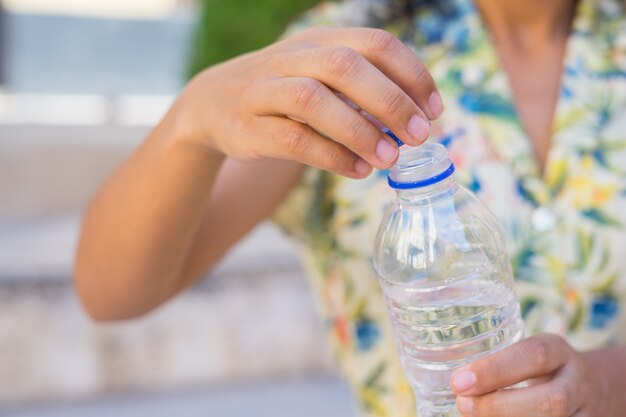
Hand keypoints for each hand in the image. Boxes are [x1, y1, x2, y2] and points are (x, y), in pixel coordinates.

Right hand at [173, 27, 442, 177]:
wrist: (212, 102)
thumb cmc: (284, 93)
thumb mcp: (321, 75)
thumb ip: (362, 89)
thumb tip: (417, 118)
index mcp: (319, 40)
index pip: (375, 43)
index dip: (411, 74)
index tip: (435, 110)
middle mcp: (292, 57)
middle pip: (345, 66)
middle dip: (390, 101)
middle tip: (420, 136)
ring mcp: (265, 90)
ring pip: (313, 100)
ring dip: (359, 131)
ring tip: (390, 159)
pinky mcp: (249, 126)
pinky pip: (293, 140)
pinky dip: (331, 156)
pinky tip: (358, 170)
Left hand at [450, 333, 613, 416]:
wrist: (598, 386)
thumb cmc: (545, 369)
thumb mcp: (528, 355)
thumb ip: (501, 364)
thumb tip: (454, 383)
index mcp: (558, 351)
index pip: (532, 355)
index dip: (495, 370)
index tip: (459, 382)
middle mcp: (576, 381)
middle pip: (550, 400)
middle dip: (501, 407)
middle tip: (463, 405)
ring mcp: (585, 411)